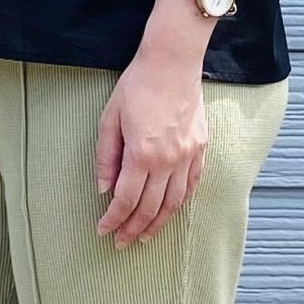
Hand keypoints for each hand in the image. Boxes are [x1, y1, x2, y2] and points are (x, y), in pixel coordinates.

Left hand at [94, 47, 208, 246]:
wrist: (172, 62)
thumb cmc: (137, 85)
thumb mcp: (110, 118)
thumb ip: (106, 157)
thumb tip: (103, 188)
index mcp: (142, 153)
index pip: (125, 199)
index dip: (113, 219)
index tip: (103, 230)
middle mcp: (168, 160)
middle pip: (149, 207)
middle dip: (132, 229)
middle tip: (121, 242)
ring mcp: (188, 155)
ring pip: (174, 203)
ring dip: (158, 224)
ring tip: (144, 237)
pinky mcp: (200, 148)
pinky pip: (192, 185)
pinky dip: (180, 204)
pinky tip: (169, 213)